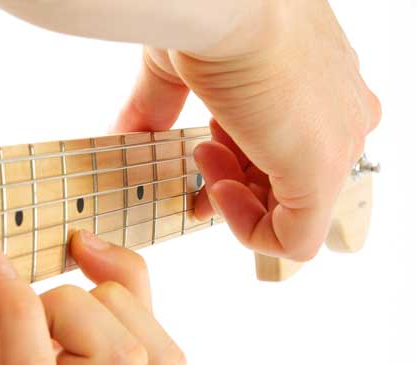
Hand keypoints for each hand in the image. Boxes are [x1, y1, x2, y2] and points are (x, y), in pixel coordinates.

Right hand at [0, 0, 380, 259]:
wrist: (220, 4)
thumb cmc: (210, 17)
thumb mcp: (179, 70)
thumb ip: (159, 109)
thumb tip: (125, 136)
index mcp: (319, 85)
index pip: (287, 148)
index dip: (240, 163)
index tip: (203, 156)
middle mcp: (341, 115)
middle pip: (289, 182)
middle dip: (234, 182)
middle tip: (200, 164)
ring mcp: (338, 145)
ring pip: (293, 211)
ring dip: (234, 197)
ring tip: (204, 156)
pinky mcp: (322, 174)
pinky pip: (296, 238)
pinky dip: (249, 230)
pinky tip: (217, 191)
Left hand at [0, 231, 185, 364]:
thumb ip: (35, 275)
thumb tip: (75, 217)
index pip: (161, 355)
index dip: (135, 279)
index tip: (80, 238)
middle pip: (161, 362)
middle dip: (117, 288)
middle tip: (57, 267)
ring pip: (121, 364)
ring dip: (74, 300)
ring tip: (14, 289)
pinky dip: (18, 304)